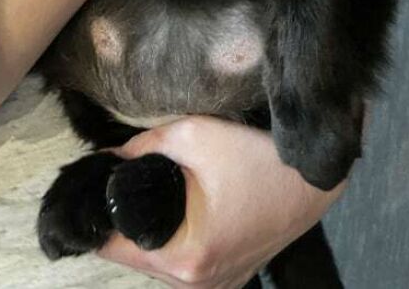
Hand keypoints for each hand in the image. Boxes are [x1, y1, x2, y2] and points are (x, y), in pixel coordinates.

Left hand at [96, 116, 348, 287]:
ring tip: (146, 189)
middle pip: (134, 256)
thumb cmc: (259, 155)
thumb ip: (143, 146)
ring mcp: (220, 283)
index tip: (90, 186)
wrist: (317, 174)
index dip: (95, 214)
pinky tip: (178, 206)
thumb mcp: (194, 135)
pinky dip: (175, 237)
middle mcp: (200, 282)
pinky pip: (187, 260)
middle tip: (118, 179)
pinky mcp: (234, 274)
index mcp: (186, 257)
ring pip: (159, 260)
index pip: (112, 247)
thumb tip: (108, 156)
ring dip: (148, 230)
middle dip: (122, 219)